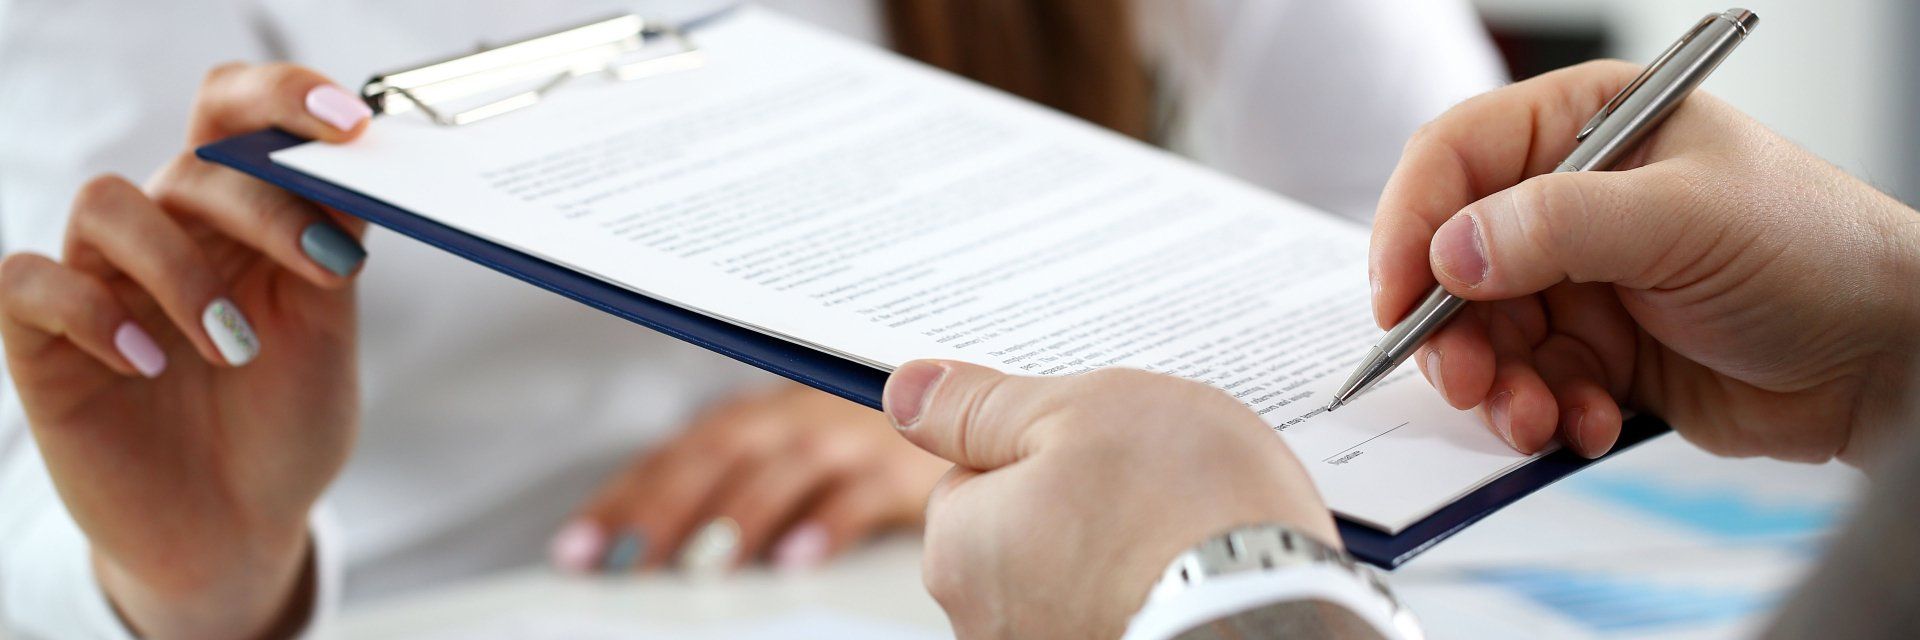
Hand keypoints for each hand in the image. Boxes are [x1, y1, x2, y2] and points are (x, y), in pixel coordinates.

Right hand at [0, 64, 372, 638]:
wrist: (239, 531)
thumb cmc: (282, 425)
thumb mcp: (327, 330)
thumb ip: (333, 242)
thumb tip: (354, 158)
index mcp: (238, 216)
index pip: (237, 115)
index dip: (286, 96)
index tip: (351, 123)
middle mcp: (166, 234)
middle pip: (192, 159)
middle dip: (266, 206)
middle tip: (325, 269)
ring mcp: (101, 283)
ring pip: (108, 203)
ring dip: (183, 268)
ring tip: (236, 347)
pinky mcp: (44, 343)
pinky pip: (31, 281)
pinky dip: (94, 312)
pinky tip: (147, 362)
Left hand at [550, 382, 948, 573]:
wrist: (964, 399)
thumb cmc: (868, 441)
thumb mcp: (794, 452)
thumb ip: (734, 484)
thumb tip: (653, 543)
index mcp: (758, 417)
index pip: (676, 455)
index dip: (624, 498)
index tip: (578, 548)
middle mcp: (793, 419)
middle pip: (717, 457)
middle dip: (663, 510)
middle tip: (623, 562)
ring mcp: (848, 438)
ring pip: (782, 471)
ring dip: (738, 518)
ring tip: (703, 566)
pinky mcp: (902, 467)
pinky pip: (860, 494)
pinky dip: (826, 525)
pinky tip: (797, 559)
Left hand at [884, 361, 1336, 638]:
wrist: (1279, 623)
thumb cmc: (1186, 513)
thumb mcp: (1079, 412)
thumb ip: (983, 405)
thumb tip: (906, 392)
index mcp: (959, 549)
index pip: (974, 474)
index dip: (1043, 445)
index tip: (1101, 444)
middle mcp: (985, 624)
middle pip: (1023, 533)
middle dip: (1081, 505)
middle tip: (1156, 485)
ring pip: (1076, 576)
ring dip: (1123, 554)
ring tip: (1190, 537)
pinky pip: (1120, 612)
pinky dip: (1151, 597)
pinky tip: (1200, 580)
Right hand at [1371, 61, 1919, 465]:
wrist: (1888, 359)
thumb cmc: (1816, 251)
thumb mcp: (1682, 219)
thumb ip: (1557, 225)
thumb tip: (1451, 249)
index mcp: (1584, 127)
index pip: (1456, 159)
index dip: (1411, 224)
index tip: (1398, 295)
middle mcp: (1569, 200)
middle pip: (1453, 261)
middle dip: (1453, 332)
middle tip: (1467, 381)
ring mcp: (1581, 278)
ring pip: (1485, 336)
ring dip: (1500, 387)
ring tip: (1536, 419)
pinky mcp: (1597, 351)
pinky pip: (1531, 385)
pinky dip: (1547, 415)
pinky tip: (1591, 424)